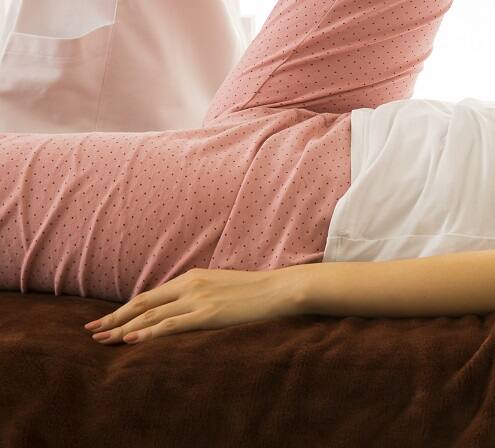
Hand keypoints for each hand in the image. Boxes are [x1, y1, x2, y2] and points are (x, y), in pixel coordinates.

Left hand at [84, 267, 299, 344]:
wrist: (280, 289)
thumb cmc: (255, 290)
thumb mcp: (221, 285)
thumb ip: (199, 293)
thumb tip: (182, 307)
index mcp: (192, 277)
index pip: (150, 295)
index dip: (124, 309)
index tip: (105, 319)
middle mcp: (190, 286)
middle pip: (143, 304)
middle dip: (114, 318)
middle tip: (91, 330)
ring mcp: (198, 300)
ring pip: (151, 316)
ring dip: (123, 329)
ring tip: (102, 339)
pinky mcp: (208, 315)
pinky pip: (171, 325)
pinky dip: (148, 333)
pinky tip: (131, 341)